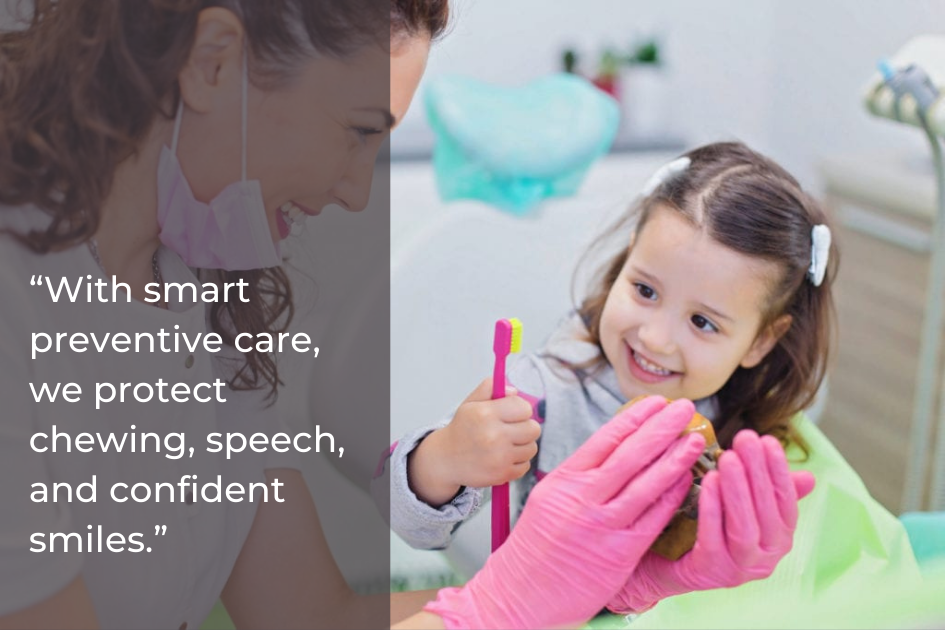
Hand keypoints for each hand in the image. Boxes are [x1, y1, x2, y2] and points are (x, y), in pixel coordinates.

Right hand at [408, 378, 538, 505]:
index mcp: (486, 414)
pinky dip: (518, 462)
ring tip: (507, 444)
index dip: (521, 409)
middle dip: (525, 427)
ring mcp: (499, 457)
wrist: (445, 459)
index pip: (524, 408)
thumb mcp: (470, 403)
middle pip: (534, 429)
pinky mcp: (502, 474)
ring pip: (532, 448)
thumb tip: (514, 392)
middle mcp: (493, 435)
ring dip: (522, 445)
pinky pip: (525, 466)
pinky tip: (504, 458)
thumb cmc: (462, 429)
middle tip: (513, 429)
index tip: (512, 414)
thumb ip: (490, 388)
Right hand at [423, 397, 706, 629]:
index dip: (635, 417)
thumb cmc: (534, 548)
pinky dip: (671, 498)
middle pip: (630, 455)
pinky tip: (687, 482)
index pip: (605, 439)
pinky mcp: (617, 555)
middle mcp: (582, 499)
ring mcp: (601, 527)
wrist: (517, 594)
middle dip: (661, 428)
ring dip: (675, 459)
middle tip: (685, 409)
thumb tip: (611, 452)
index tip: (656, 402)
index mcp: (564, 480)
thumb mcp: (547, 499)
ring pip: (646, 485)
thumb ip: (578, 478)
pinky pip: (652, 520)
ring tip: (694, 440)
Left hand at [607, 429, 816, 613]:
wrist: (667, 563)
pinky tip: (708, 481)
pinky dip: (712, 508)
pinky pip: (713, 538)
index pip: (786, 503)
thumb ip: (770, 492)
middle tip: (745, 439)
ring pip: (744, 528)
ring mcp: (738, 569)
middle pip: (766, 513)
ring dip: (737, 490)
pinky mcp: (710, 571)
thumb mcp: (742, 508)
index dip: (779, 471)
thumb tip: (809, 477)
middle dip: (757, 473)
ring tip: (728, 457)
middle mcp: (765, 559)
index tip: (767, 440)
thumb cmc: (711, 527)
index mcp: (779, 540)